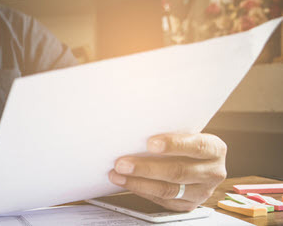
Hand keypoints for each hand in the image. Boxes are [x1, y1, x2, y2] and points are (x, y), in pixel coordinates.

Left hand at [109, 133, 226, 211]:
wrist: (195, 160)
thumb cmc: (184, 142)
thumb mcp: (184, 132)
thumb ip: (169, 131)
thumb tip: (135, 129)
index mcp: (215, 149)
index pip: (196, 146)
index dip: (173, 145)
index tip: (150, 143)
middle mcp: (213, 172)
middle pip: (178, 171)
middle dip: (146, 168)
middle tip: (123, 163)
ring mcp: (202, 191)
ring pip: (168, 189)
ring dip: (139, 182)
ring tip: (118, 174)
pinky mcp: (189, 204)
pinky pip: (163, 200)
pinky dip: (142, 191)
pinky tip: (127, 183)